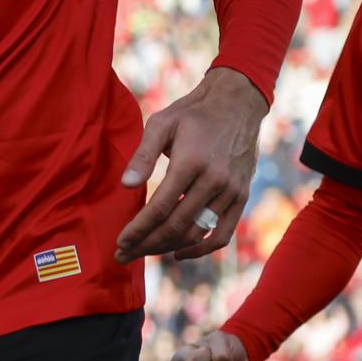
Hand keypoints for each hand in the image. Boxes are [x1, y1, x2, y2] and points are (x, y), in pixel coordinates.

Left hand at [115, 68, 266, 261]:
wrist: (236, 105)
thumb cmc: (191, 114)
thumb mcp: (161, 124)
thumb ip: (143, 156)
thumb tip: (125, 185)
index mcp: (191, 163)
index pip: (159, 208)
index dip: (138, 229)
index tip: (120, 242)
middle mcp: (214, 181)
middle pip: (176, 226)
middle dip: (146, 244)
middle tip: (123, 255)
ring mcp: (231, 192)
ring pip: (197, 233)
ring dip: (168, 248)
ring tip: (144, 252)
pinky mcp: (241, 197)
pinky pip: (223, 234)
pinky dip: (201, 248)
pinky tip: (178, 253)